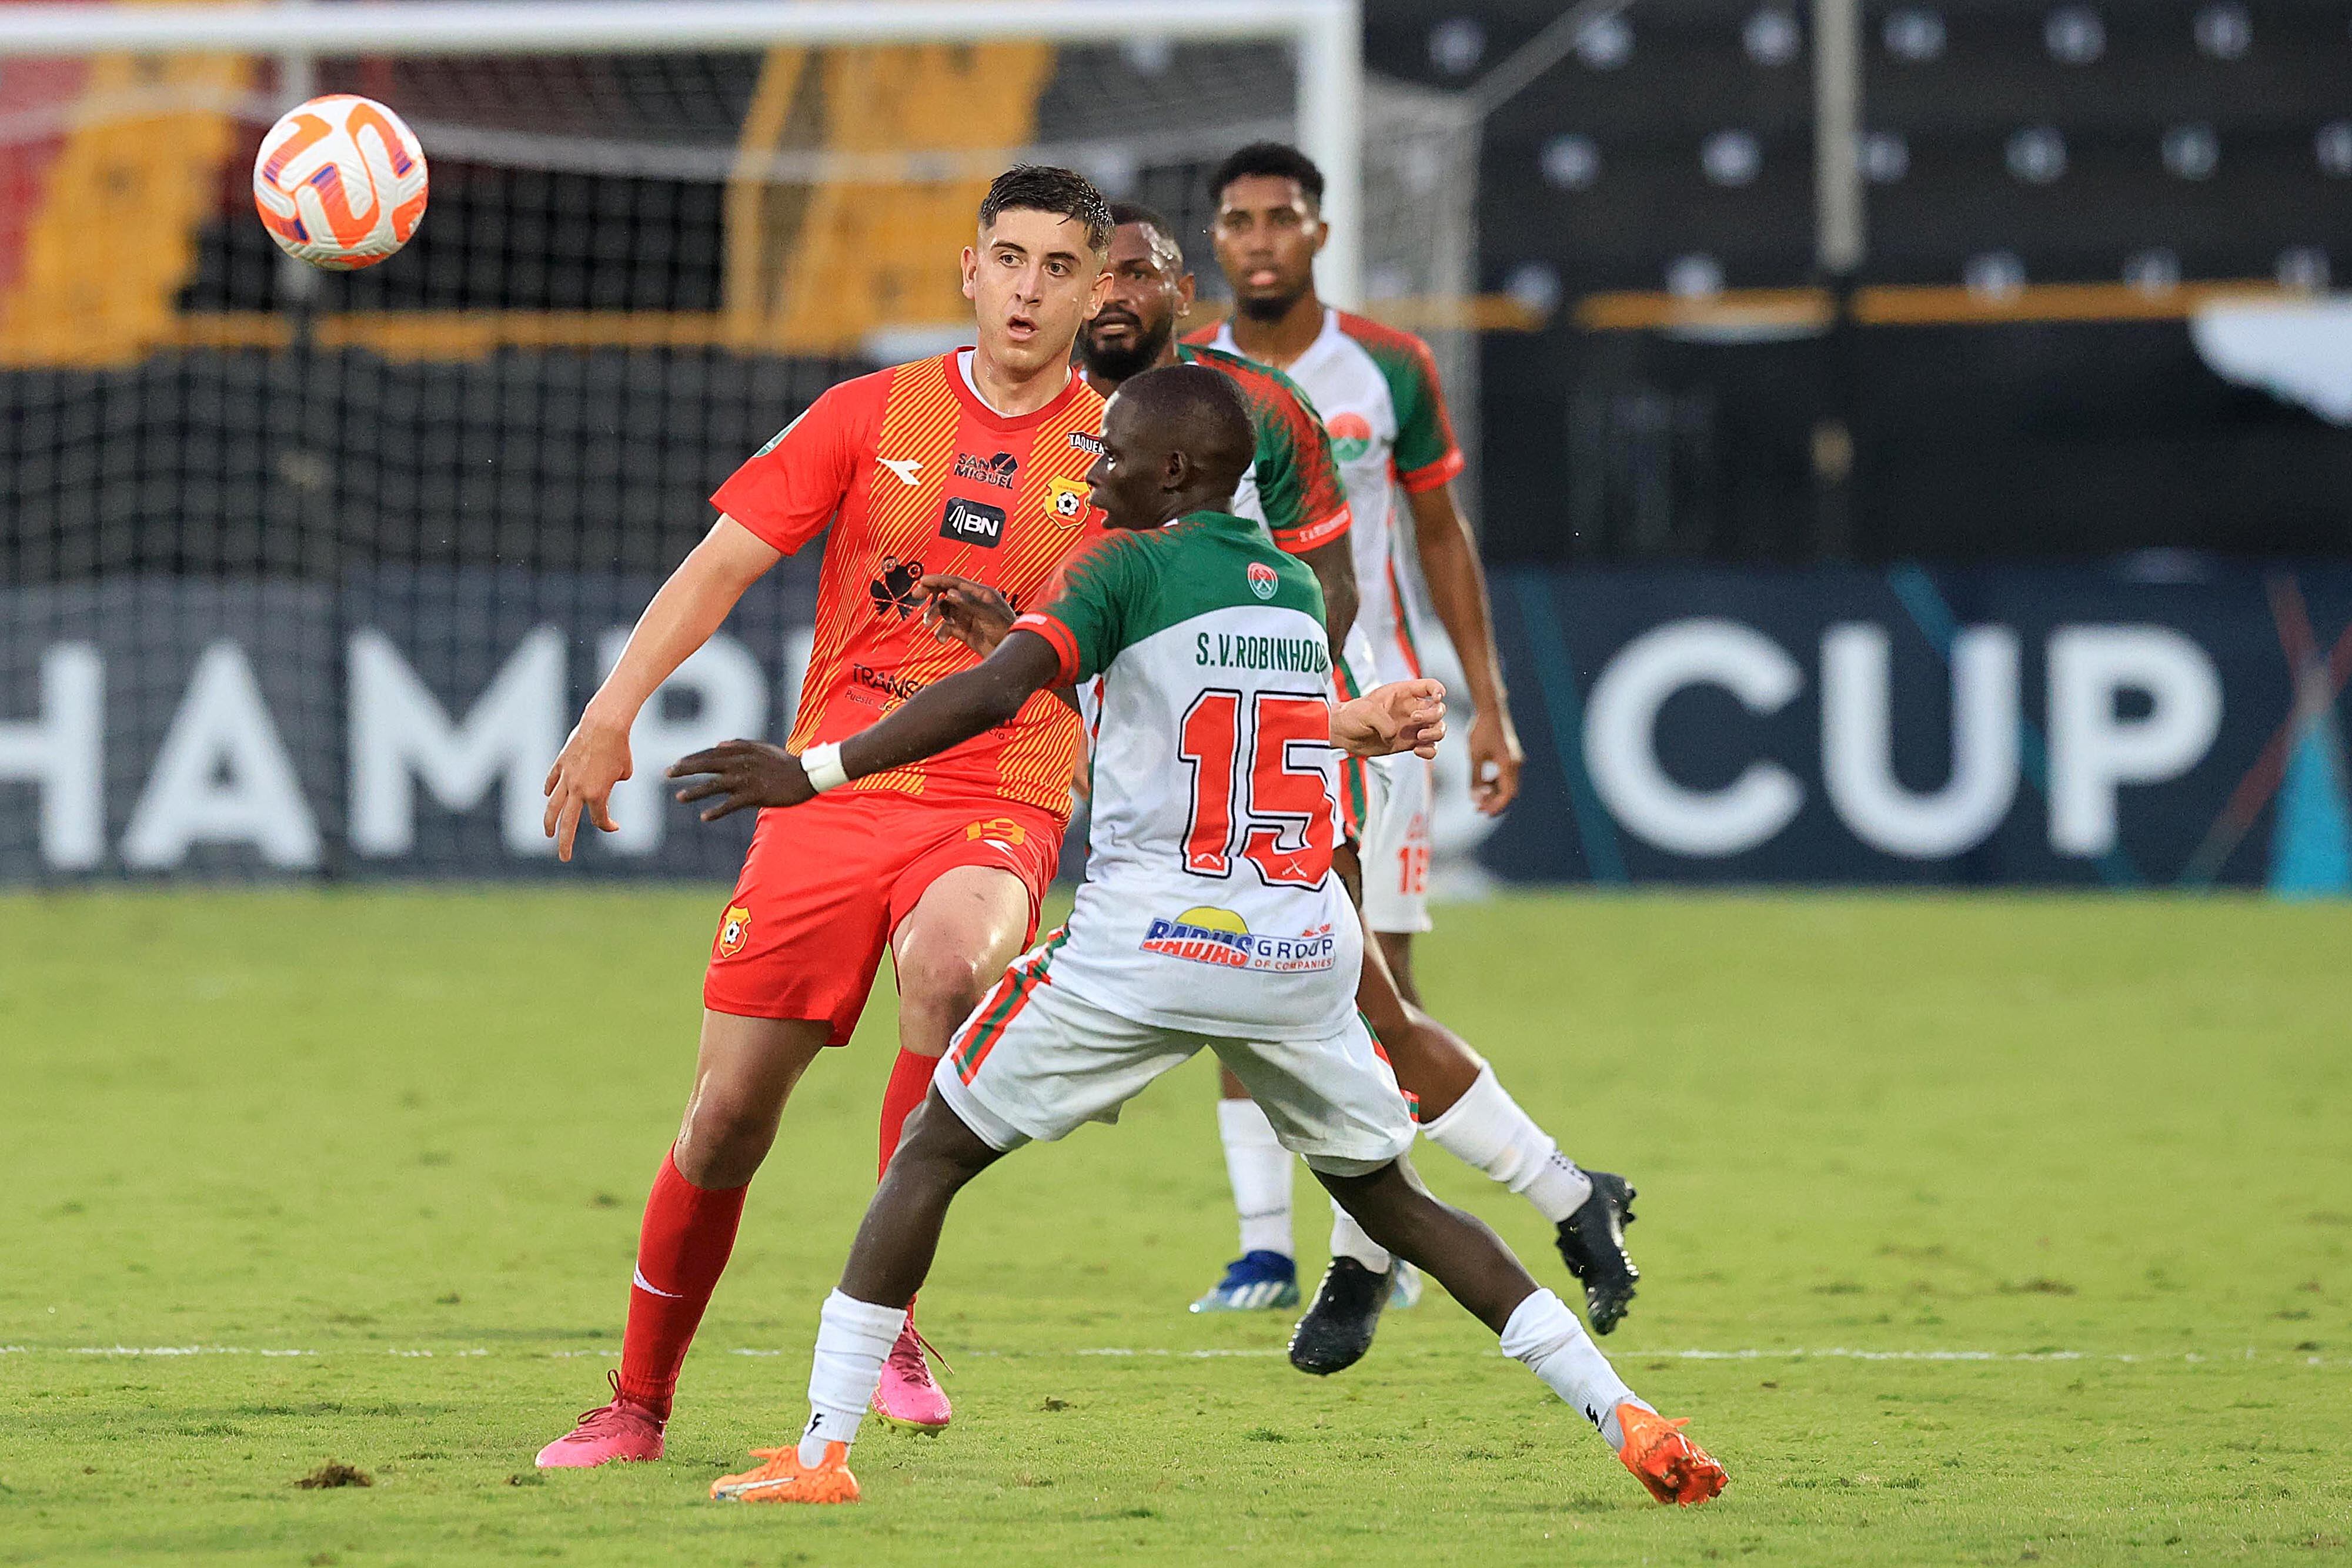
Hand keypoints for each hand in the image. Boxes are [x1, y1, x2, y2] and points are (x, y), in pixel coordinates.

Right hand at [543, 714, 630, 861]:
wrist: (605, 725)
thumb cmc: (620, 748)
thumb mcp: (625, 771)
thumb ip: (612, 783)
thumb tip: (603, 783)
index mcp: (597, 795)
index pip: (599, 819)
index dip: (609, 825)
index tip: (615, 826)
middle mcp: (578, 790)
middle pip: (568, 823)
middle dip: (565, 843)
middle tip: (564, 858)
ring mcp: (566, 777)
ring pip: (553, 805)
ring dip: (549, 821)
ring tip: (548, 833)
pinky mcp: (560, 763)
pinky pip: (552, 780)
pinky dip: (549, 788)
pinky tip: (547, 795)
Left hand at [667, 739, 812, 819]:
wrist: (805, 775)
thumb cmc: (783, 762)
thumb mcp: (761, 747)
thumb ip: (739, 744)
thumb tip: (718, 744)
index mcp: (741, 751)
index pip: (709, 753)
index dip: (691, 758)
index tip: (676, 764)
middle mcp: (739, 763)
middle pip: (706, 765)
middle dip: (685, 770)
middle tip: (667, 774)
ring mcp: (745, 780)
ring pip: (714, 785)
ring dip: (695, 792)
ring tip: (679, 797)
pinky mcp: (754, 795)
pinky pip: (730, 804)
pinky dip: (716, 810)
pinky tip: (704, 817)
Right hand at [918, 573, 1016, 654]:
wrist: (1013, 654)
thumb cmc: (1008, 630)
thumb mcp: (989, 615)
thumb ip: (970, 604)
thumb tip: (950, 593)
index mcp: (980, 594)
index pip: (955, 582)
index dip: (938, 580)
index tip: (922, 580)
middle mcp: (972, 603)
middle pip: (947, 593)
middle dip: (931, 593)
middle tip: (916, 595)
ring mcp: (968, 617)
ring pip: (944, 611)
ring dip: (934, 616)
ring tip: (927, 623)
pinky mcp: (964, 632)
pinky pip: (947, 628)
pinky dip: (941, 632)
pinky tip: (941, 639)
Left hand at [1333, 679, 1446, 759]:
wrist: (1344, 735)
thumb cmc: (1352, 715)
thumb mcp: (1365, 711)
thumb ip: (1383, 721)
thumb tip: (1395, 735)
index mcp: (1403, 693)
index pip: (1429, 685)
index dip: (1438, 689)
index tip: (1437, 697)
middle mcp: (1411, 709)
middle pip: (1439, 709)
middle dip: (1433, 715)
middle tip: (1415, 720)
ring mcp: (1412, 727)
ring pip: (1438, 729)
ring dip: (1435, 734)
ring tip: (1419, 738)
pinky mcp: (1409, 743)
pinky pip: (1430, 748)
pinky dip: (1429, 751)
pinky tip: (1417, 751)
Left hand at [1467, 707, 1523, 815]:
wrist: (1491, 710)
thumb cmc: (1481, 731)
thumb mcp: (1475, 756)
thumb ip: (1475, 778)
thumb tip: (1475, 798)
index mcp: (1508, 765)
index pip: (1506, 795)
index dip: (1495, 806)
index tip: (1482, 811)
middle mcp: (1515, 764)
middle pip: (1509, 792)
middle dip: (1494, 802)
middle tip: (1478, 808)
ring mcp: (1515, 760)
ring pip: (1507, 784)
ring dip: (1495, 793)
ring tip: (1478, 797)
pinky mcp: (1511, 756)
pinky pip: (1506, 776)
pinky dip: (1496, 783)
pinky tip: (1483, 784)